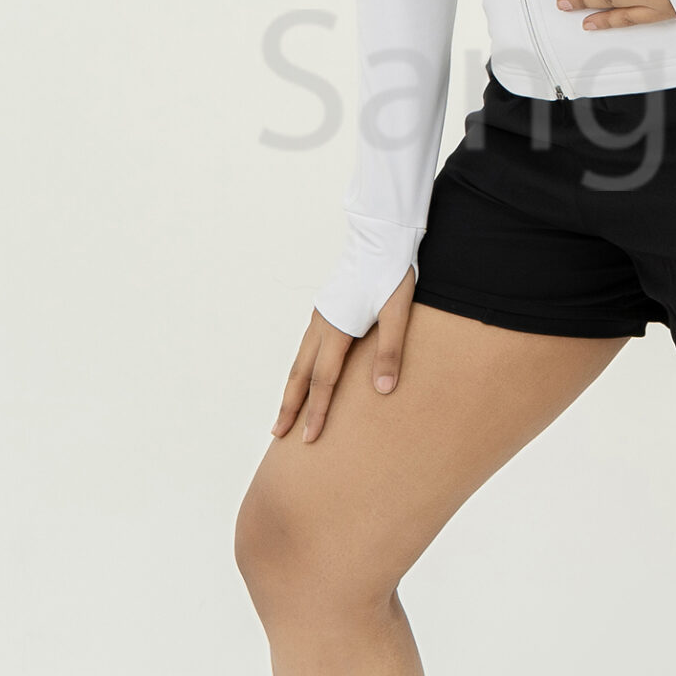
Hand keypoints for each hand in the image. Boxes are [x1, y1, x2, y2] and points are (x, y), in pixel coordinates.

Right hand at [273, 268, 415, 441]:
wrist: (381, 237)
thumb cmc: (391, 273)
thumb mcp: (397, 312)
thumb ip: (390, 351)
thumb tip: (383, 390)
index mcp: (337, 329)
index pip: (322, 381)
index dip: (316, 411)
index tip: (309, 437)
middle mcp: (322, 325)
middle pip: (299, 374)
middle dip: (289, 406)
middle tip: (278, 433)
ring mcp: (321, 316)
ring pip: (299, 360)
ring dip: (291, 388)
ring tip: (284, 411)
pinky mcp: (325, 309)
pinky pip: (306, 347)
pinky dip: (299, 368)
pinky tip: (303, 375)